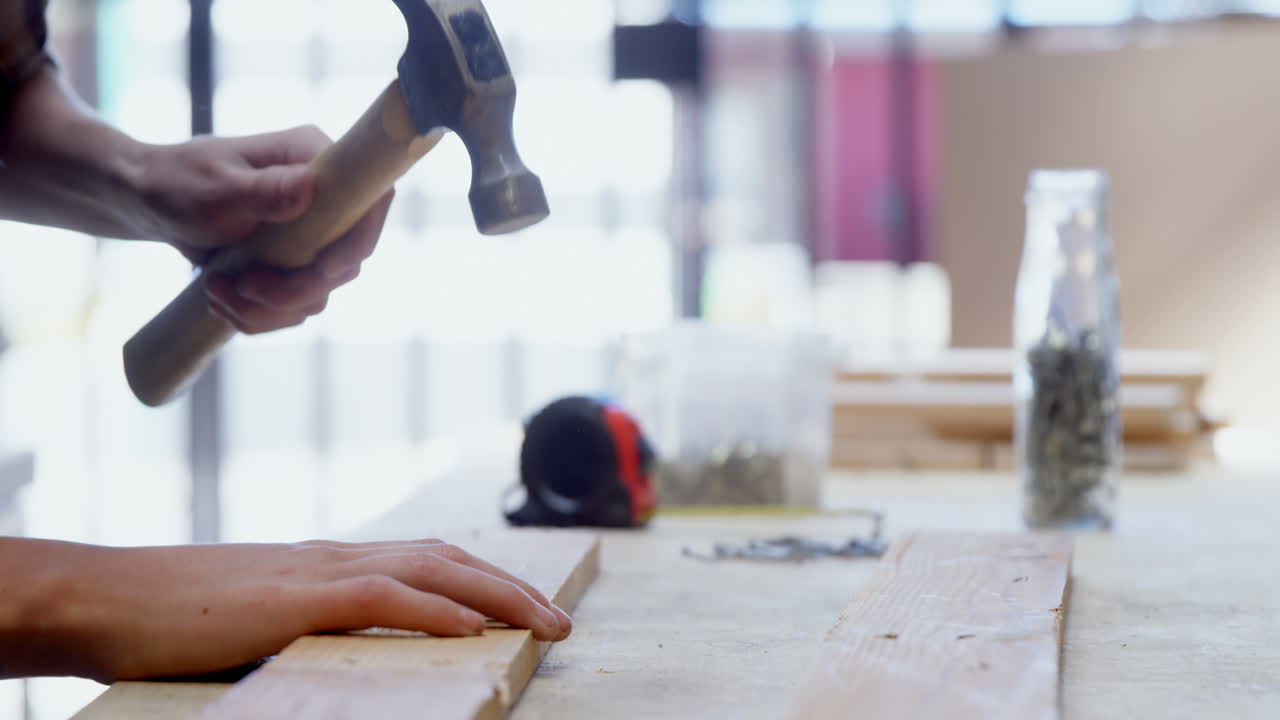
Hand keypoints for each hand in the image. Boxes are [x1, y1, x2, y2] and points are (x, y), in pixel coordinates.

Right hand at [1, 538, 571, 682]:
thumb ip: (315, 621)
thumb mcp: (262, 614)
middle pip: (449, 559)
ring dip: (497, 595)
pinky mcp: (292, 600)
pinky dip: (433, 610)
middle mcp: (338, 556)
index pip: (430, 558)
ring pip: (431, 570)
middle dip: (514, 586)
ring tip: (544, 622)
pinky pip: (380, 598)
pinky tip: (472, 628)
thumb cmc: (176, 613)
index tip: (528, 601)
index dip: (487, 577)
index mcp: (333, 561)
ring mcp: (317, 573)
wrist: (108, 595)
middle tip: (561, 619)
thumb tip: (357, 645)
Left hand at [136, 125, 392, 333]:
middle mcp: (323, 198)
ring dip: (269, 308)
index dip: (361, 240)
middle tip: (246, 287)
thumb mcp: (216, 187)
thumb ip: (263, 190)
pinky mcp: (293, 264)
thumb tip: (309, 187)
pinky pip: (295, 307)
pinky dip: (260, 316)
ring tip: (219, 293)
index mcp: (314, 160)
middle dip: (295, 289)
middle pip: (345, 262)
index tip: (324, 268)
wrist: (148, 204)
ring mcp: (310, 234)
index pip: (370, 198)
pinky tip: (223, 302)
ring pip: (318, 292)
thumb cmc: (176, 183)